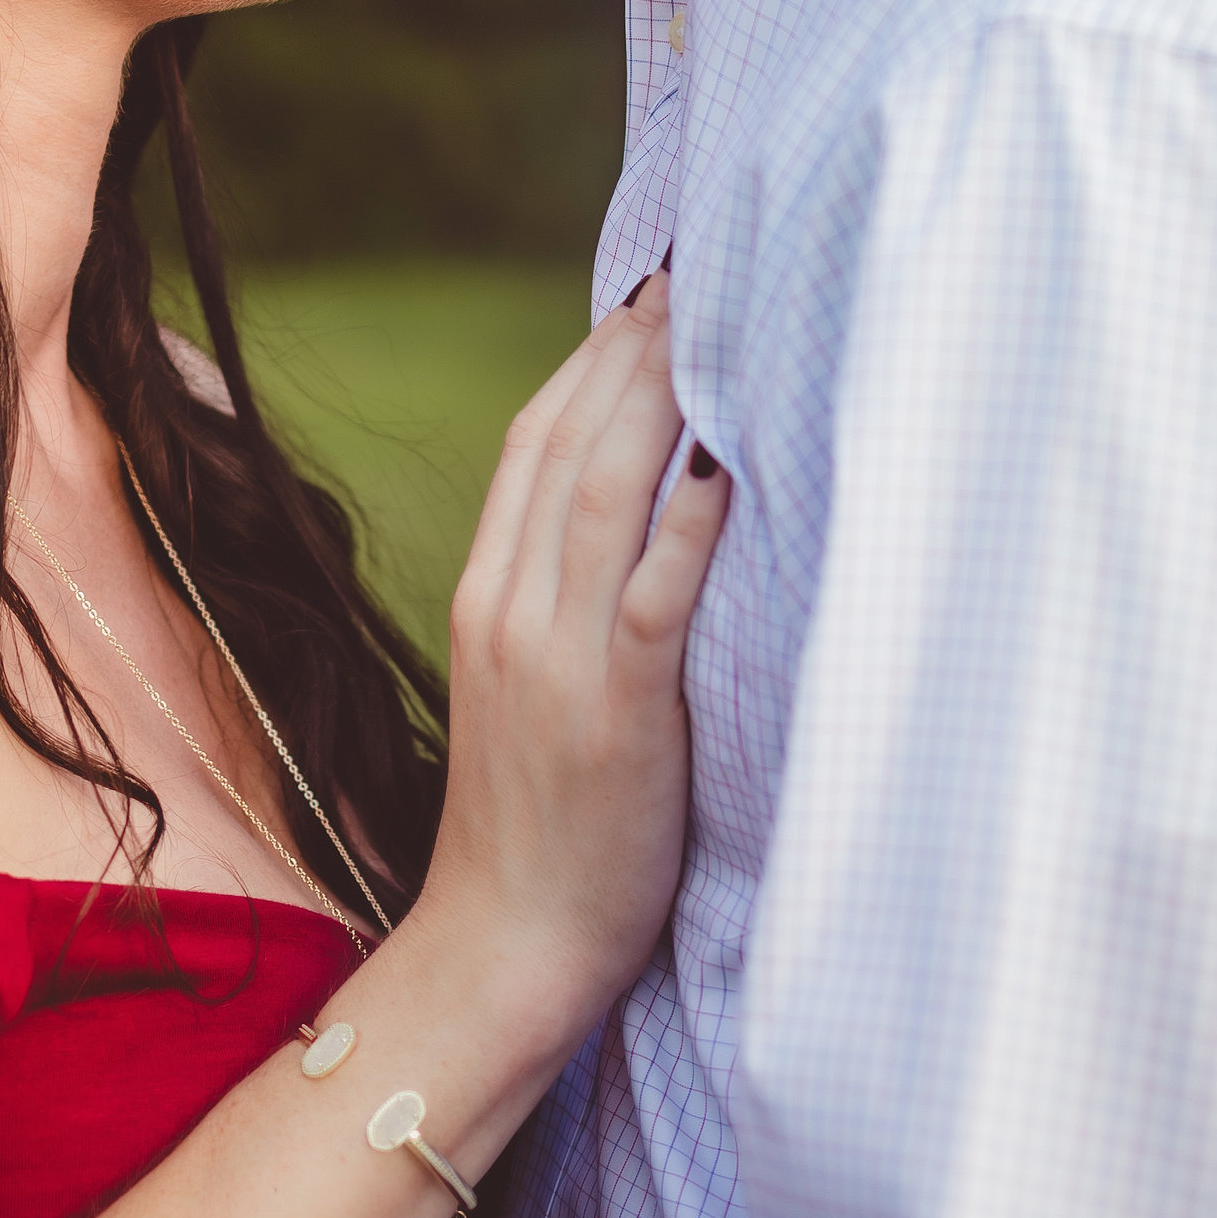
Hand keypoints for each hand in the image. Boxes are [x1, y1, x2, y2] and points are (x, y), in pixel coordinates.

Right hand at [411, 274, 728, 1070]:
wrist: (505, 944)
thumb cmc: (541, 821)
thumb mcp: (527, 686)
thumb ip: (562, 598)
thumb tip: (636, 509)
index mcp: (486, 596)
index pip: (531, 442)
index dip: (589, 360)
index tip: (648, 296)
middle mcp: (511, 610)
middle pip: (567, 444)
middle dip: (634, 353)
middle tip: (698, 273)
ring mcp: (556, 660)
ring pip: (603, 496)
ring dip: (662, 404)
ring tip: (713, 329)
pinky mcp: (614, 715)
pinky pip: (651, 598)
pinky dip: (689, 525)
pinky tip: (730, 464)